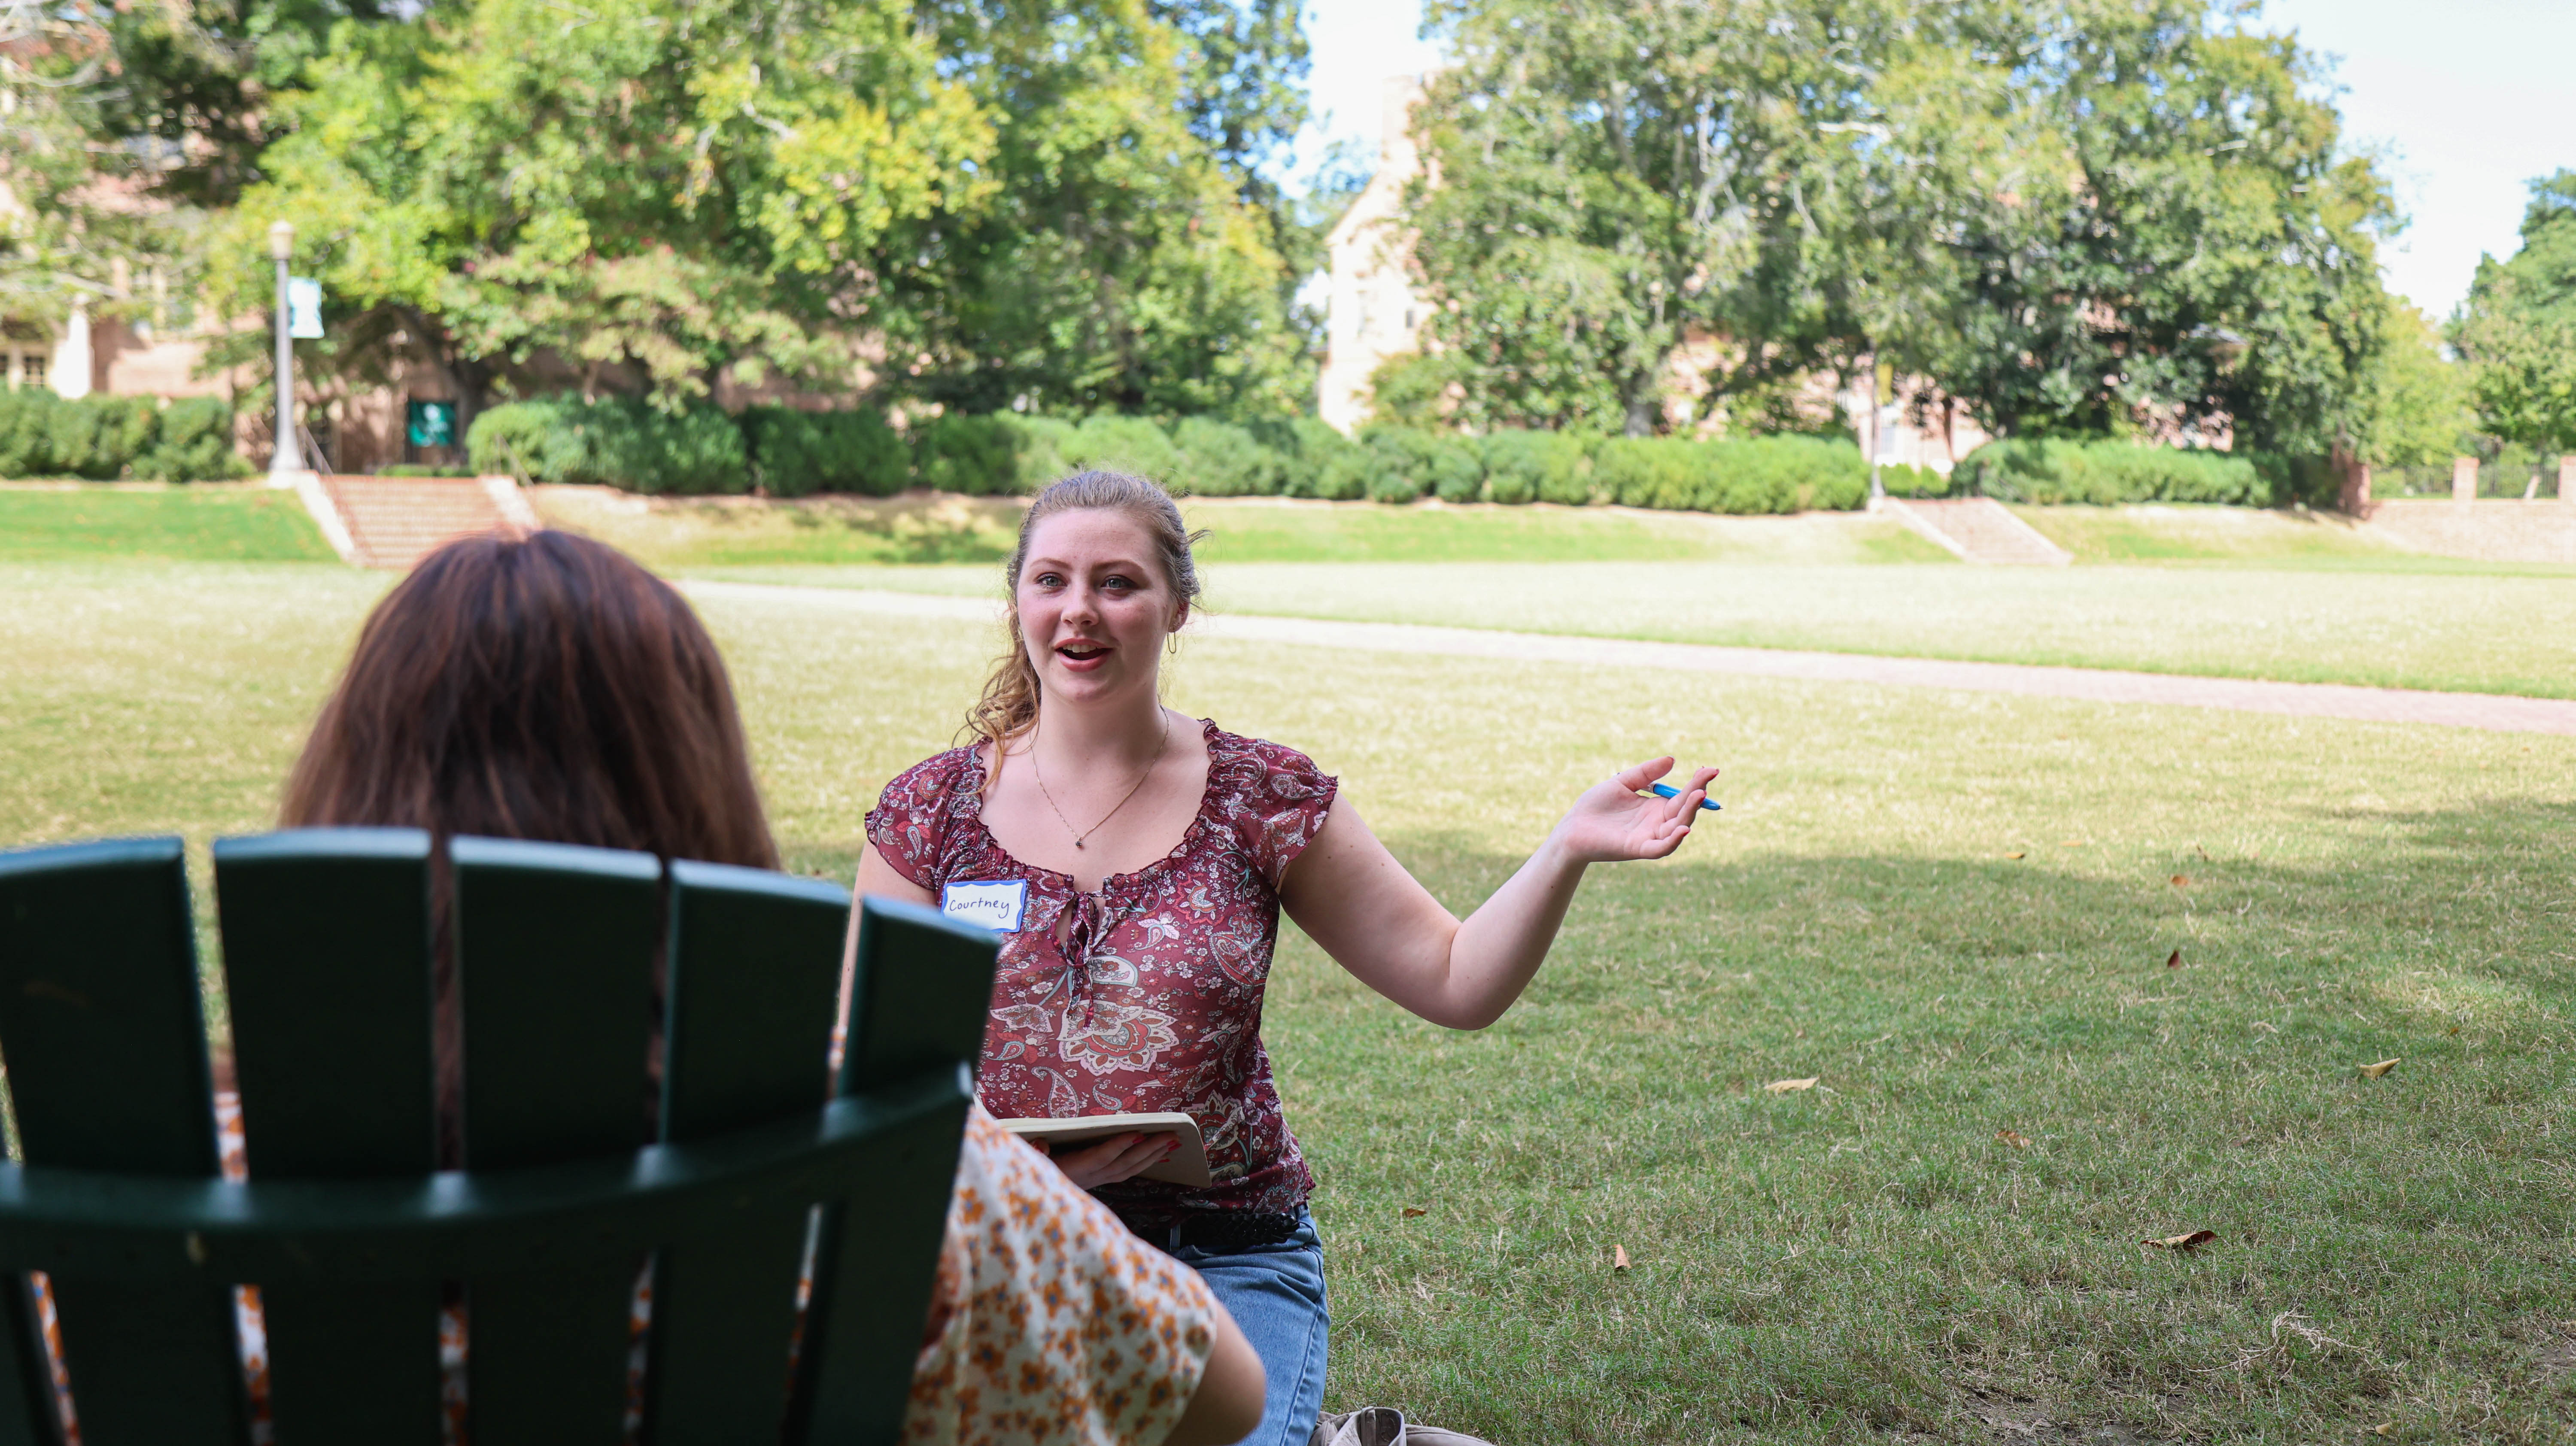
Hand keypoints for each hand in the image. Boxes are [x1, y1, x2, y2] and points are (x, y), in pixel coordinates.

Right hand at [1026, 1131, 1178, 1188]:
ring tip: (1173, 1143)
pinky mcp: (1099, 1180)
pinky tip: (1160, 1155)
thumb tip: (1040, 1145)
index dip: (1119, 1146)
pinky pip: (1127, 1172)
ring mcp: (1096, 1180)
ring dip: (1152, 1155)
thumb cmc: (1032, 1170)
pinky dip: (1145, 1162)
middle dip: (1149, 1149)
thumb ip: (1035, 1152)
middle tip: (1172, 1136)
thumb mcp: (1029, 1159)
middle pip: (1123, 1163)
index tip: (1138, 1133)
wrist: (1034, 1196)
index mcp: (1073, 1170)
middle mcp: (1089, 1177)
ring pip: (1129, 1169)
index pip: (1100, 1157)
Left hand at [1549, 757, 1719, 863]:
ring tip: (1698, 795)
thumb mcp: (1623, 782)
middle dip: (1697, 794)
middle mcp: (1657, 823)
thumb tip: (1672, 759)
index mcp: (1656, 807)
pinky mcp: (1637, 849)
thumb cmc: (1596, 805)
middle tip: (1708, 777)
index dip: (1697, 783)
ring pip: (1677, 828)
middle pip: (1684, 810)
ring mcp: (1649, 837)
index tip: (1710, 769)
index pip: (1683, 795)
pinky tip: (1684, 829)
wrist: (1573, 826)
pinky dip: (1673, 841)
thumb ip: (1646, 772)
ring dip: (1690, 813)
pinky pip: (1660, 848)